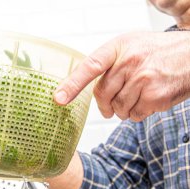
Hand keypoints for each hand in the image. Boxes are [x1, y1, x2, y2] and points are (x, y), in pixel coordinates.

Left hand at [54, 31, 189, 121]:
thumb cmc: (157, 52)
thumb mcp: (130, 46)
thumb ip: (108, 64)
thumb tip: (82, 88)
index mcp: (119, 47)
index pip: (90, 67)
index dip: (72, 84)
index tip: (58, 98)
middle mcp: (129, 62)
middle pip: (102, 95)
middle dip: (104, 105)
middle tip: (108, 107)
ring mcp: (143, 79)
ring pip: (118, 108)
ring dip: (123, 109)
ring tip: (136, 96)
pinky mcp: (155, 96)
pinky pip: (135, 115)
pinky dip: (137, 113)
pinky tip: (147, 100)